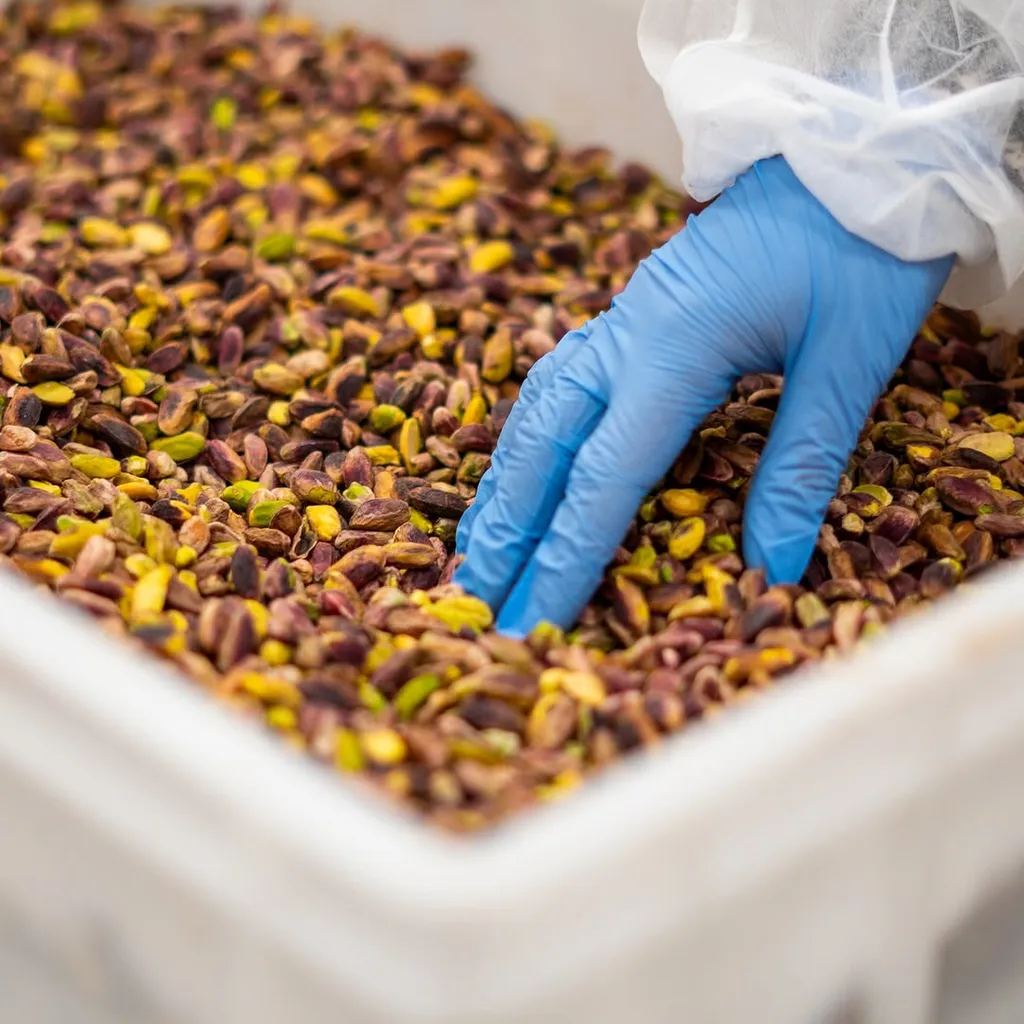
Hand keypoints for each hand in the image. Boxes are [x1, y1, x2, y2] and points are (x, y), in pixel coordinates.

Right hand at [454, 157, 953, 634]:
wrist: (851, 150)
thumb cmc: (859, 249)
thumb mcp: (849, 362)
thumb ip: (800, 468)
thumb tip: (771, 571)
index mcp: (673, 348)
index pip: (602, 478)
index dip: (563, 559)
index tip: (533, 623)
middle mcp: (625, 335)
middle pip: (540, 444)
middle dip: (504, 528)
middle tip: (474, 598)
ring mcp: (621, 320)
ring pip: (535, 410)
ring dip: (504, 483)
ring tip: (479, 546)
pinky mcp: (632, 315)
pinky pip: (558, 384)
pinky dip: (529, 438)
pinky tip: (525, 468)